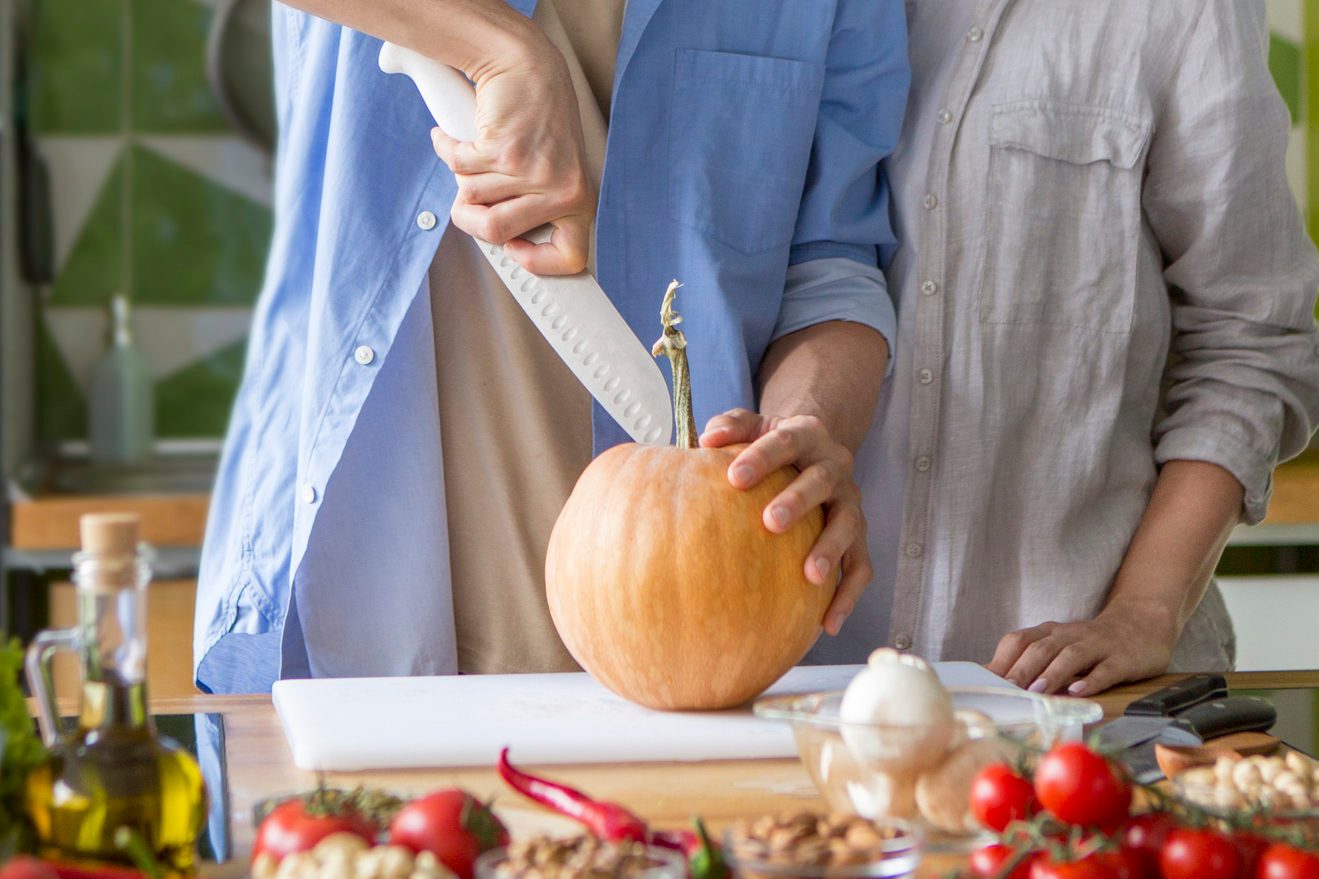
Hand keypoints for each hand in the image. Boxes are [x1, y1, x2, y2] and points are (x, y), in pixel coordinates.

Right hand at [431, 34, 594, 274]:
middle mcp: (560, 190)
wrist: (526, 65)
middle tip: (468, 199)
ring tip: (477, 152)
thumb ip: (535, 208)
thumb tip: (503, 246)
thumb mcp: (551, 169)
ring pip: (472, 200)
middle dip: (470, 217)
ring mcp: (532, 172)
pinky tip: (455, 137)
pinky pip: (458, 168)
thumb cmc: (536, 119)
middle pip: (496, 234)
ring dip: (463, 176)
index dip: (538, 264)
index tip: (514, 251)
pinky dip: (448, 149)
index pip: (570, 257)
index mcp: (579, 200)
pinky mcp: (503, 151)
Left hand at [700, 409, 870, 636]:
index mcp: (807, 436)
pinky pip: (860, 567)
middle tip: (771, 522)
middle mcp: (835, 468)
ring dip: (830, 549)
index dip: (762, 459)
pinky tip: (827, 624)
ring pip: (848, 526)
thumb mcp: (753, 425)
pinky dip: (848, 595)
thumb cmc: (771, 443)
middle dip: (798, 501)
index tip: (734, 477)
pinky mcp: (858, 536)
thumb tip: (707, 440)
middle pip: (821, 482)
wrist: (815, 449)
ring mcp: (850, 503)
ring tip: (811, 576)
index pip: (784, 443)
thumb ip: (732, 426)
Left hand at [987, 604, 1177, 696]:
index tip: (985, 681)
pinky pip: (1106, 669)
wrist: (1142, 622)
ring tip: (1037, 691)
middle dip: (1022, 669)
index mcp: (1050, 633)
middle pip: (1041, 648)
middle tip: (1007, 689)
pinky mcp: (1122, 658)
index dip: (1002, 660)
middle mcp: (1070, 636)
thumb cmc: (1091, 642)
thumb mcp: (1058, 646)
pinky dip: (1091, 681)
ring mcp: (1097, 645)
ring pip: (1071, 656)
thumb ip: (1029, 659)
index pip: (1019, 641)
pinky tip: (1078, 692)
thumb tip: (992, 677)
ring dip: (1052, 673)